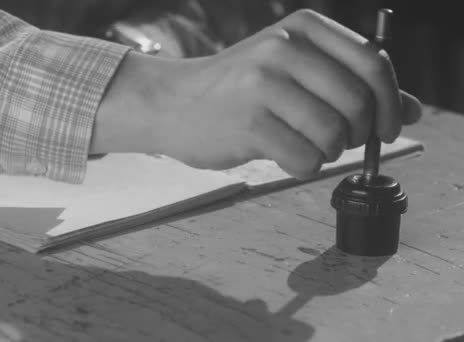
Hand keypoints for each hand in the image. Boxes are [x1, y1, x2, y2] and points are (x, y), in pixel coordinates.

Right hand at [92, 9, 421, 178]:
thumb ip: (352, 83)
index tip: (387, 129)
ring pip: (334, 135)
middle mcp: (284, 49)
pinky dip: (302, 167)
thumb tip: (413, 109)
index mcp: (302, 29)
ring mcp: (264, 84)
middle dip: (357, 135)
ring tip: (300, 144)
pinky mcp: (249, 122)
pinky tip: (281, 155)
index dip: (391, 103)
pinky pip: (305, 159)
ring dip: (326, 152)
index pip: (374, 64)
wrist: (172, 102)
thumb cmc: (236, 89)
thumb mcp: (294, 71)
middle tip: (337, 142)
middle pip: (358, 103)